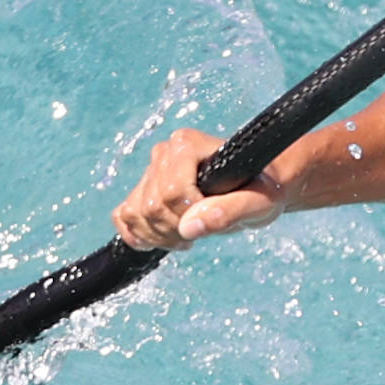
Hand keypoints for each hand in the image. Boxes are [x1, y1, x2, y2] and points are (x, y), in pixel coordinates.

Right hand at [112, 128, 282, 250]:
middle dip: (174, 230)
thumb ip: (230, 211)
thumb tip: (190, 226)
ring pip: (135, 213)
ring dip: (158, 236)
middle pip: (151, 206)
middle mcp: (165, 152)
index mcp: (189, 145)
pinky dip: (138, 234)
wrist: (255, 189)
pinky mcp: (143, 188)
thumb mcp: (259, 203)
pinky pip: (124, 215)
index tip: (213, 219)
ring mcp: (151, 170)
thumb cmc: (260, 191)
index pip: (172, 192)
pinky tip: (161, 239)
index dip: (190, 215)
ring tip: (186, 237)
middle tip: (200, 235)